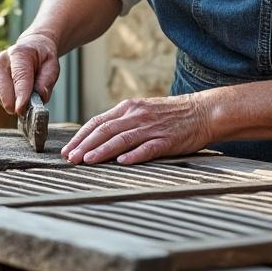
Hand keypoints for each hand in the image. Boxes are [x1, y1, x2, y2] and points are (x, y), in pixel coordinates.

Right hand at [0, 31, 59, 114]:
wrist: (32, 46)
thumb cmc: (43, 57)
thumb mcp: (52, 65)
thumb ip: (47, 80)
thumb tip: (40, 96)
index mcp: (20, 53)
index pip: (20, 77)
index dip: (20, 94)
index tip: (21, 109)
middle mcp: (4, 58)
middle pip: (5, 86)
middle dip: (12, 103)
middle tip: (23, 113)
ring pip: (0, 92)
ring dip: (11, 102)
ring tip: (24, 101)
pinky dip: (7, 100)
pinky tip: (16, 98)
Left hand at [61, 94, 215, 164]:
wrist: (203, 111)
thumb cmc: (171, 115)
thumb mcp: (142, 112)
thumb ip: (122, 122)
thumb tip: (97, 137)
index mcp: (129, 108)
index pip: (98, 122)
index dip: (81, 136)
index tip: (68, 149)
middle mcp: (137, 116)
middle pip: (105, 130)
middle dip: (84, 145)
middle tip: (70, 158)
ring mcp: (152, 128)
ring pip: (121, 139)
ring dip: (102, 150)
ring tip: (87, 160)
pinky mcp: (167, 140)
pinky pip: (148, 148)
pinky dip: (134, 155)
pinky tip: (122, 162)